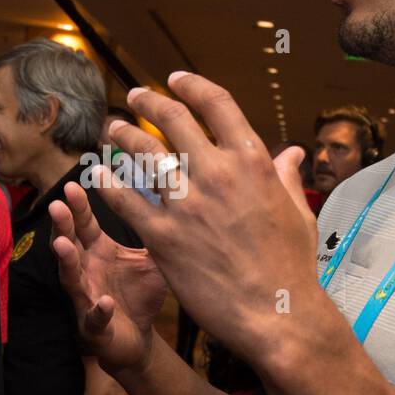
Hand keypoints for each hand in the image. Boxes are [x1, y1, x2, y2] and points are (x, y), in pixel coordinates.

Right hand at [49, 185, 168, 376]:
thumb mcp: (150, 258)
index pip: (85, 225)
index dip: (78, 206)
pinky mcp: (95, 327)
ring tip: (63, 245)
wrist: (138, 337)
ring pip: (70, 279)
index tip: (71, 184)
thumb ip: (154, 230)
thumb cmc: (139, 293)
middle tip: (56, 206)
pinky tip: (105, 302)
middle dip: (62, 226)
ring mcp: (87, 298)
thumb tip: (171, 196)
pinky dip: (99, 311)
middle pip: (70, 244)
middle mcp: (86, 271)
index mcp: (98, 252)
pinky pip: (95, 318)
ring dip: (66, 262)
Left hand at [89, 72, 320, 368]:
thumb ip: (286, 177)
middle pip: (173, 120)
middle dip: (148, 102)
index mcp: (252, 161)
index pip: (216, 104)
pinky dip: (108, 183)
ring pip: (143, 155)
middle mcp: (217, 174)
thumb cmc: (291, 267)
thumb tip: (291, 153)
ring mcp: (187, 205)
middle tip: (135, 96)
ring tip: (112, 130)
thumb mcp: (297, 212)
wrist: (277, 314)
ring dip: (123, 136)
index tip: (175, 80)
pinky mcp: (163, 236)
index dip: (192, 86)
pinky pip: (125, 200)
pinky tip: (97, 174)